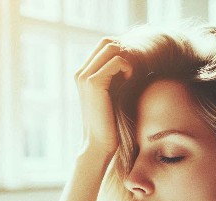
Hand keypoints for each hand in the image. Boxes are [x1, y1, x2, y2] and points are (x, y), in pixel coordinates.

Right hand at [74, 38, 132, 155]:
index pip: (103, 47)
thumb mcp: (111, 99)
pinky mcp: (94, 83)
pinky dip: (127, 67)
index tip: (131, 68)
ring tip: (131, 75)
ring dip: (127, 58)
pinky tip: (130, 80)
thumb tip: (130, 66)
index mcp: (82, 75)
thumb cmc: (108, 126)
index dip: (121, 52)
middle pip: (106, 42)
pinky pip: (116, 61)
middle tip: (134, 69)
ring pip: (110, 48)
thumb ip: (114, 81)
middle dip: (125, 52)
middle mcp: (81, 73)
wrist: (98, 144)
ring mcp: (85, 77)